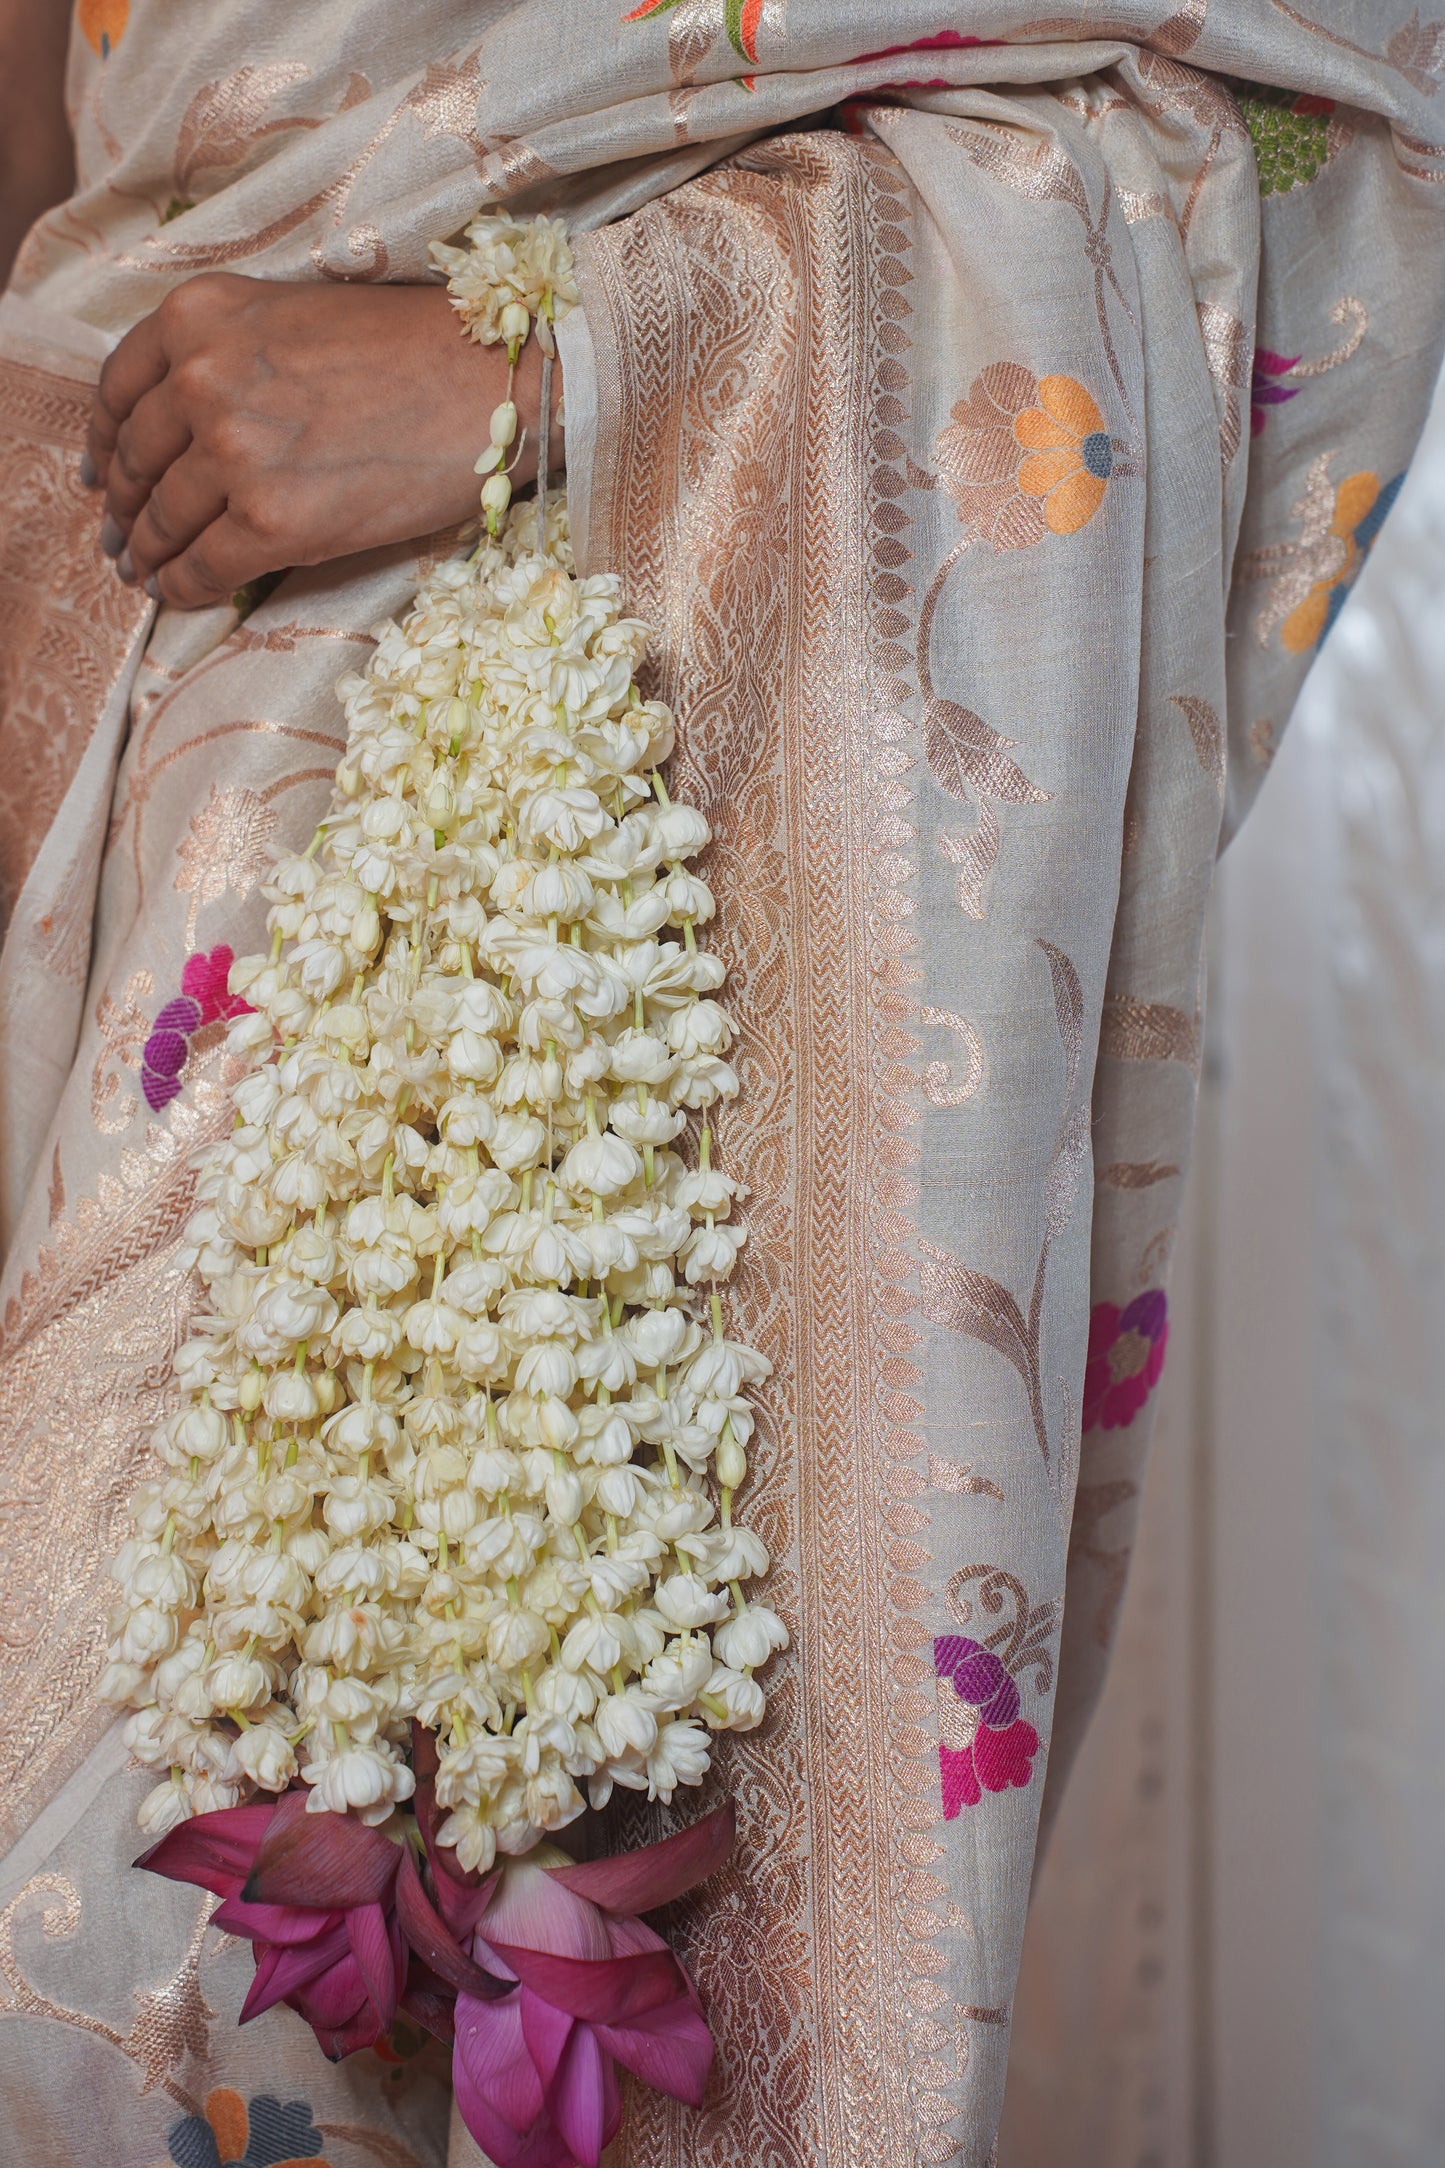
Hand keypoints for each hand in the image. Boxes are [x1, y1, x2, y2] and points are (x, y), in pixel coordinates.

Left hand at [84, 274, 561, 609]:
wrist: (490, 386)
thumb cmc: (412, 349)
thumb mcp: (292, 316)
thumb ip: (228, 355)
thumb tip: (184, 425)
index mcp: (200, 316)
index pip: (119, 388)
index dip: (106, 439)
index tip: (104, 472)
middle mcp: (202, 378)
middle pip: (135, 460)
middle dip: (125, 506)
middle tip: (124, 536)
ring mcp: (234, 453)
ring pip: (162, 521)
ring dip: (148, 555)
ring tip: (146, 572)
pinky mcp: (271, 522)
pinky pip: (203, 568)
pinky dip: (185, 588)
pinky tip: (183, 594)